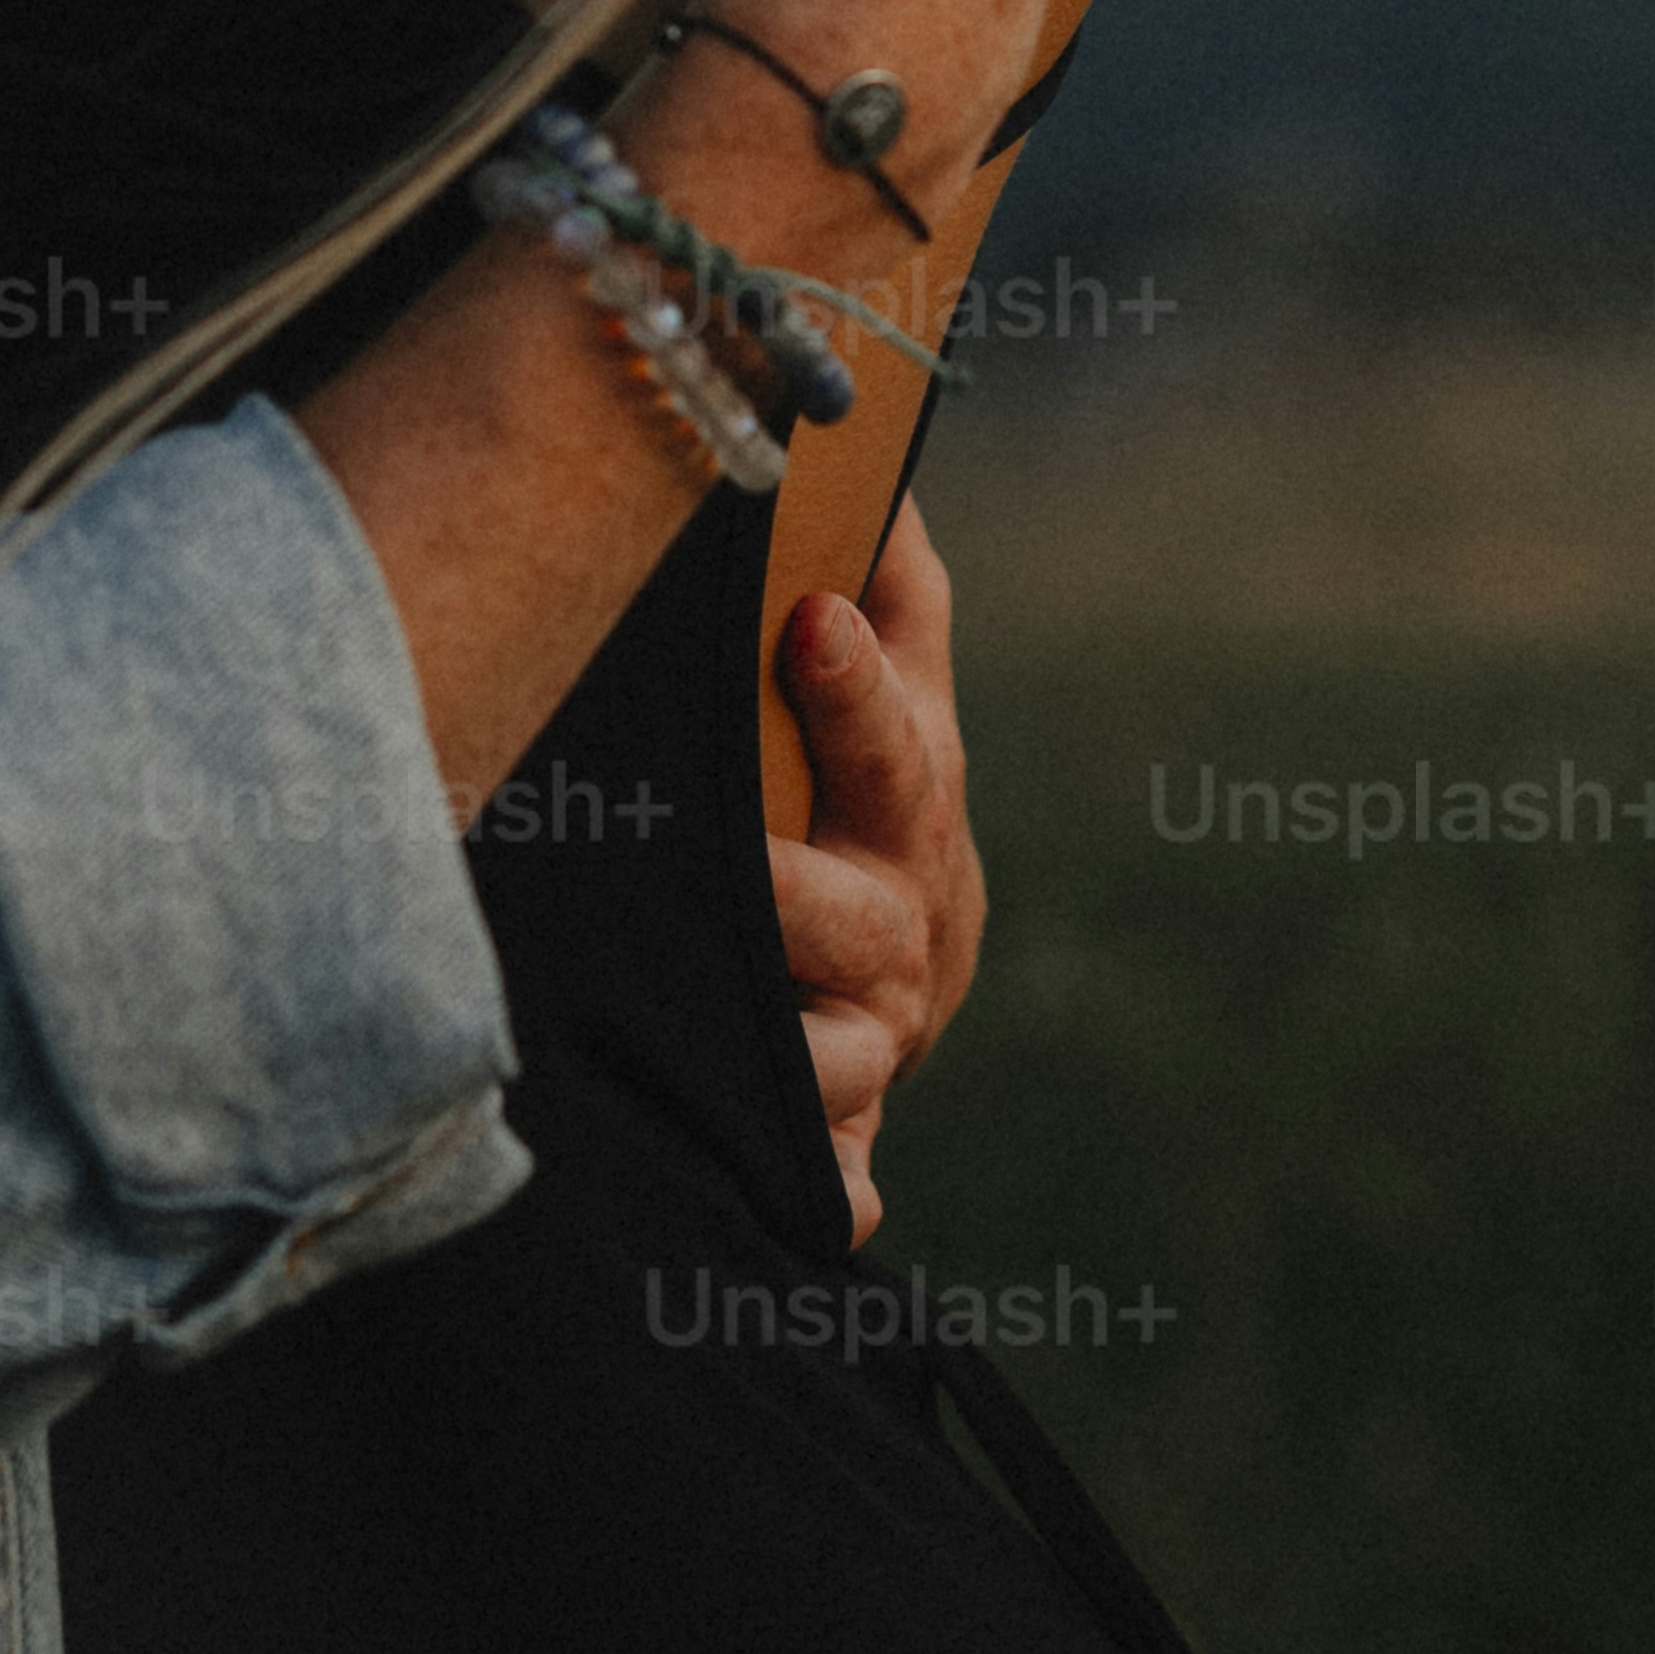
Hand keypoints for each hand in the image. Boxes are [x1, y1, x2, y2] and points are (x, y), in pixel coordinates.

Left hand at [768, 516, 984, 1250]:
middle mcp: (901, 931)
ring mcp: (870, 1041)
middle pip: (861, 914)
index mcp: (909, 811)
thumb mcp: (894, 699)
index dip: (859, 691)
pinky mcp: (836, 1137)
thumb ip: (894, 585)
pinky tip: (816, 1211)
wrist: (890, 981)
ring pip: (846, 1062)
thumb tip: (877, 442)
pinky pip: (837, 1184)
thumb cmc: (859, 803)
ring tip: (753, 1042)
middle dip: (796, 893)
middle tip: (745, 872)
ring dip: (804, 1059)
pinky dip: (828, 1198)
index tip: (809, 621)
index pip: (892, 740)